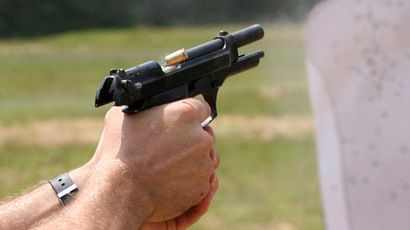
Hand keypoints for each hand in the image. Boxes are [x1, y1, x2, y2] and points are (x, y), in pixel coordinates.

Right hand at [89, 98, 216, 221]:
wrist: (122, 192)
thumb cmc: (120, 153)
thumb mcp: (123, 116)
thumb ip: (145, 107)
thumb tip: (148, 104)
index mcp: (185, 114)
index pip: (200, 108)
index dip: (189, 115)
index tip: (182, 122)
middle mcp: (200, 138)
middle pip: (205, 134)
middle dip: (192, 139)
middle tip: (171, 148)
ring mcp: (204, 164)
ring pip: (206, 159)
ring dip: (193, 161)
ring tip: (169, 167)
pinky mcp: (202, 187)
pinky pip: (201, 181)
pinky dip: (189, 182)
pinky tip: (171, 182)